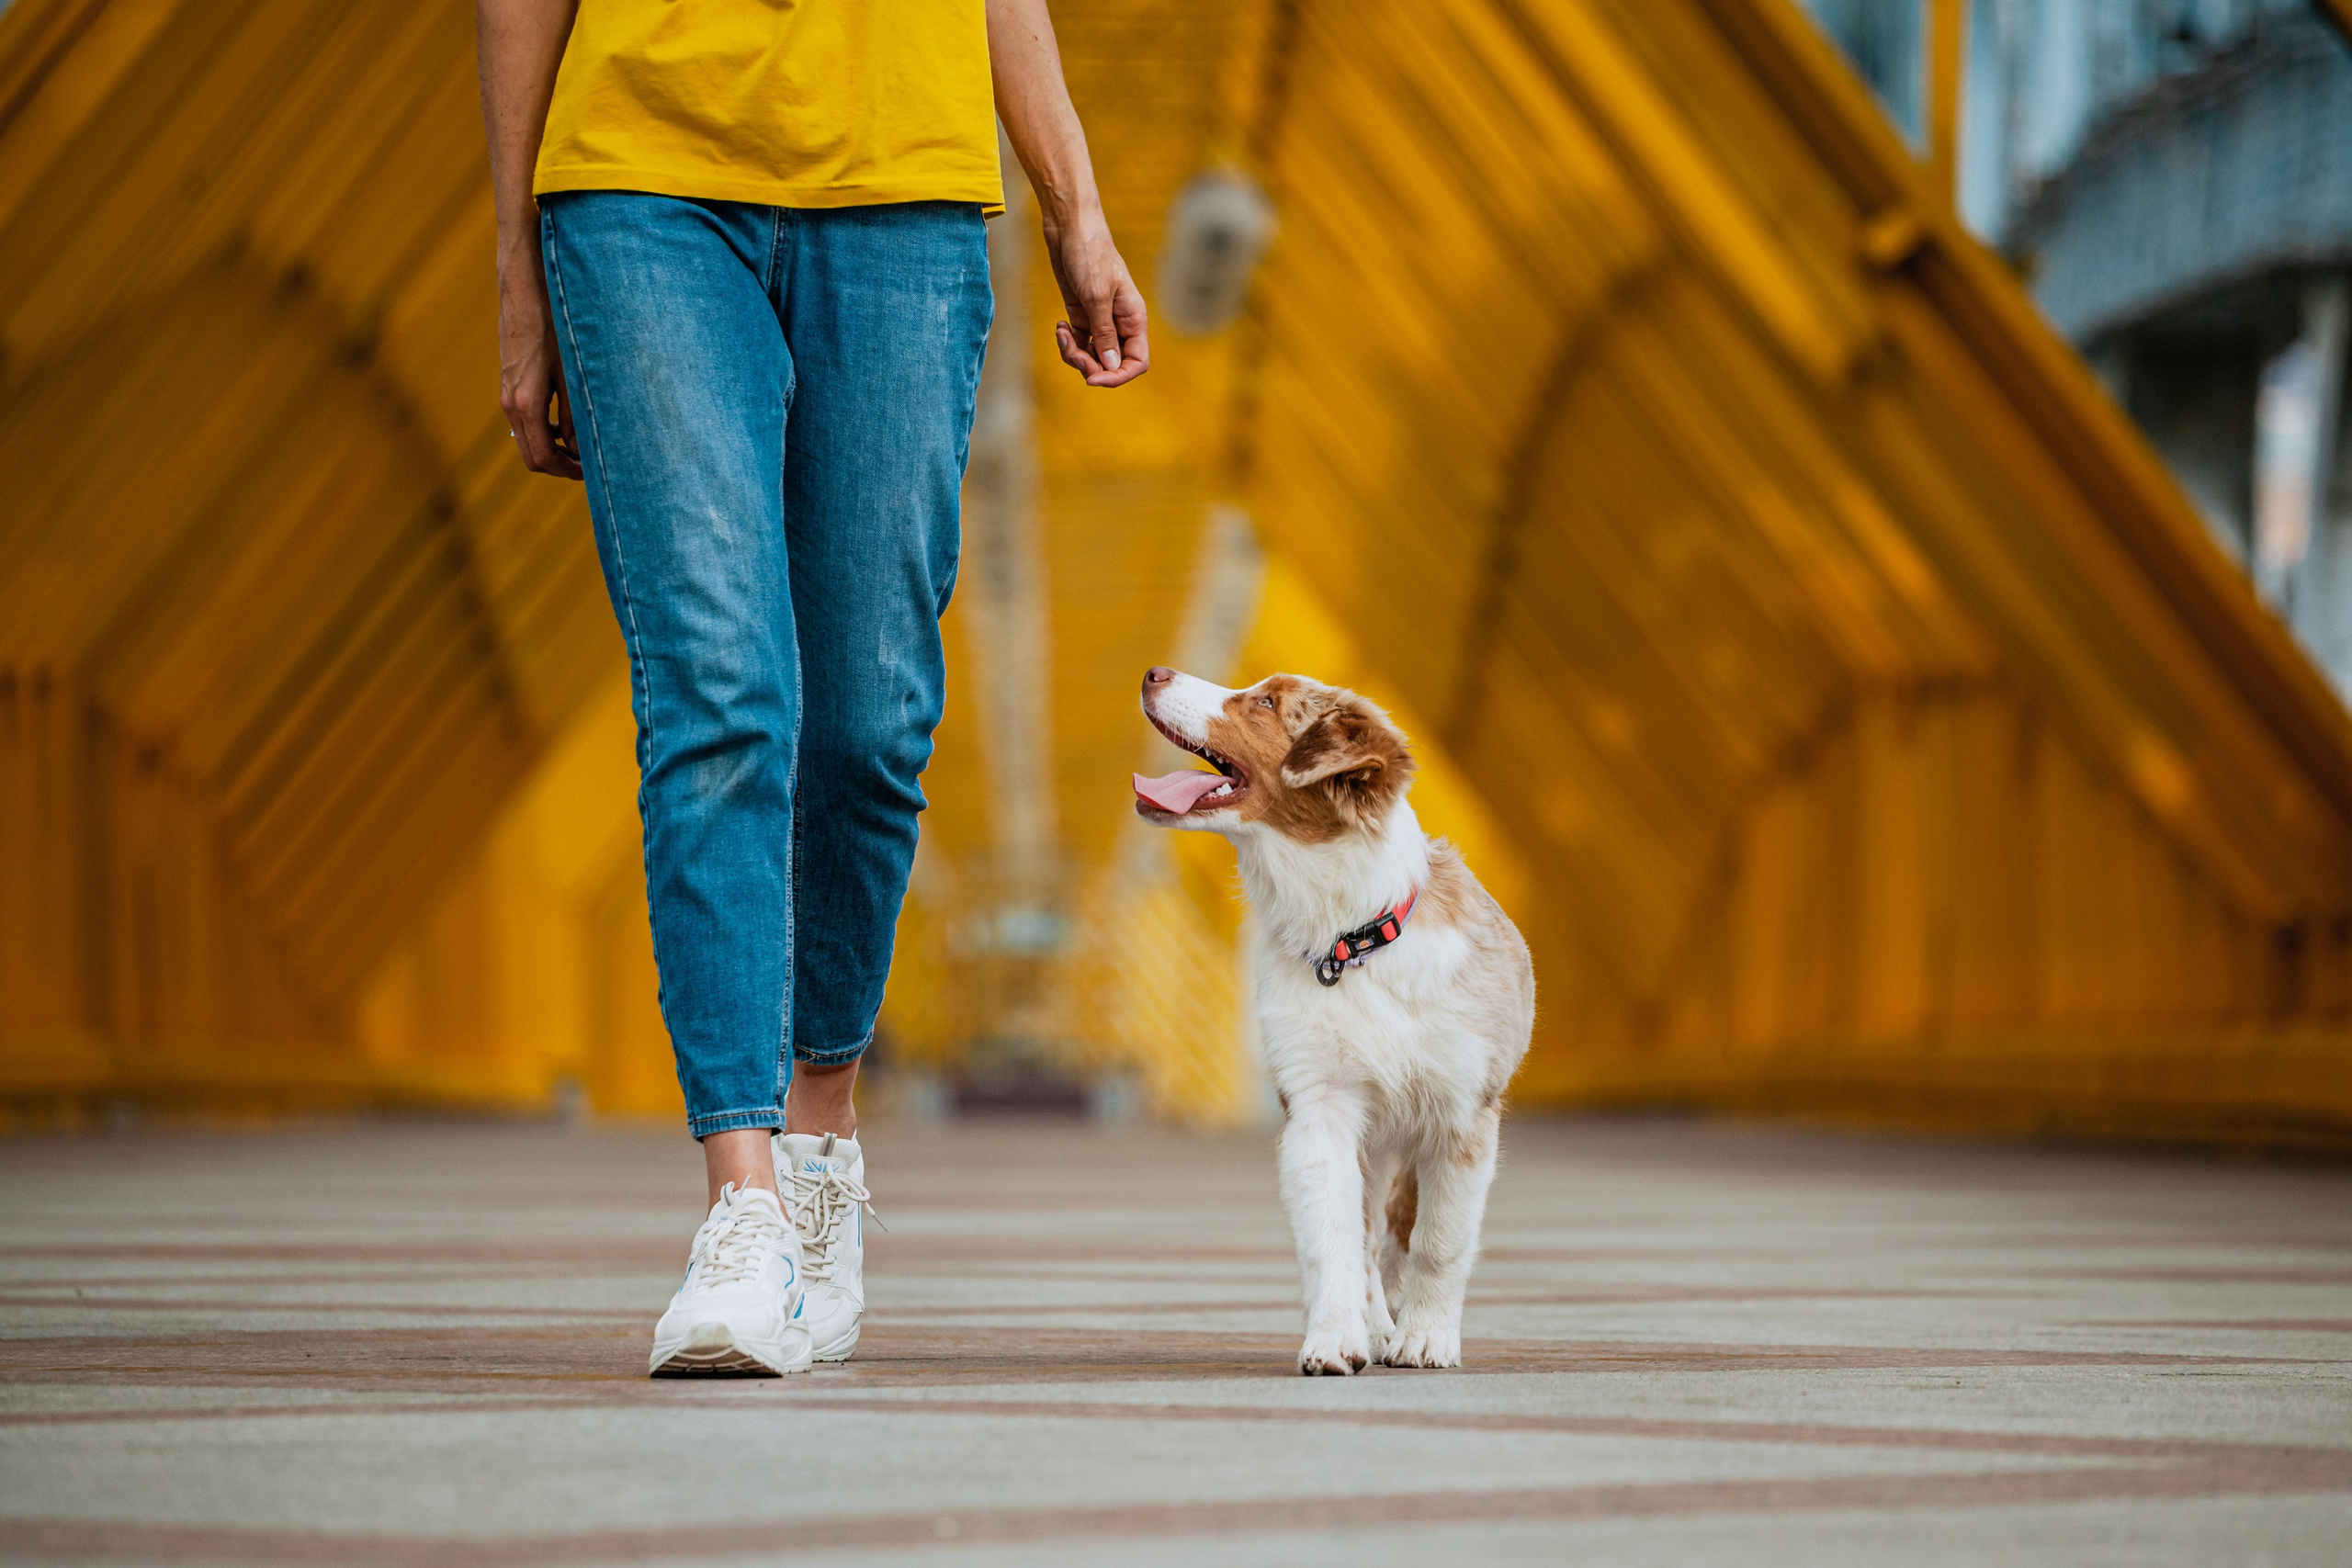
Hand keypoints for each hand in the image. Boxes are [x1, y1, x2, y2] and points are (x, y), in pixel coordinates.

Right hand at [498, 277, 580, 478]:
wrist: (525, 288)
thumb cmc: (555, 325)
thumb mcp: (573, 373)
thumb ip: (573, 415)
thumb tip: (577, 449)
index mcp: (527, 405)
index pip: (543, 459)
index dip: (568, 472)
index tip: (592, 473)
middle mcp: (511, 404)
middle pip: (532, 456)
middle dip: (561, 466)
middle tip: (590, 465)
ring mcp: (507, 393)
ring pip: (527, 439)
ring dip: (553, 448)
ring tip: (583, 443)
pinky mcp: (509, 383)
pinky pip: (524, 421)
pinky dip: (544, 431)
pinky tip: (565, 421)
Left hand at [1043, 206, 1148, 388]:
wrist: (1070, 227)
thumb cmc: (1090, 254)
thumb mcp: (1097, 296)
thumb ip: (1105, 334)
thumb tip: (1111, 366)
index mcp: (1134, 319)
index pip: (1137, 362)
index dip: (1118, 376)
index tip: (1093, 378)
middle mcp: (1120, 323)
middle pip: (1111, 364)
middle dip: (1090, 366)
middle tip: (1071, 351)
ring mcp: (1100, 320)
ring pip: (1092, 356)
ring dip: (1074, 354)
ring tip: (1061, 335)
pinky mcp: (1081, 314)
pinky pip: (1078, 343)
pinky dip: (1067, 342)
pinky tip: (1059, 327)